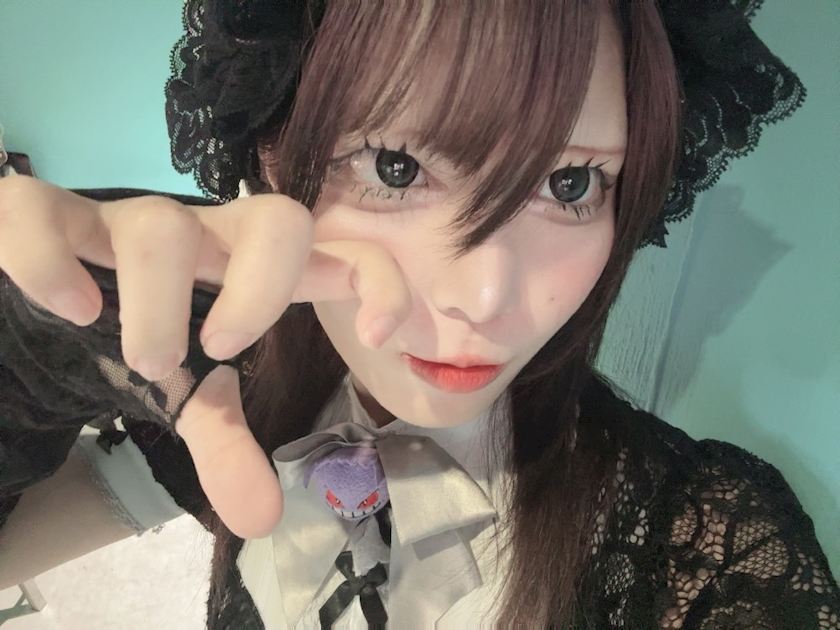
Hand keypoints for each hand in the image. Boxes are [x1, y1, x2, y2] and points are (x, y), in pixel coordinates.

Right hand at [0, 176, 409, 537]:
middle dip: (260, 289)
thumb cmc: (151, 342)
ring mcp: (129, 222)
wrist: (66, 311)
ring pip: (158, 225)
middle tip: (221, 351)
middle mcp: (207, 237)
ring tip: (148, 363)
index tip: (378, 338)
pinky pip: (40, 211)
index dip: (378, 281)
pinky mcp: (53, 221)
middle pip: (274, 219)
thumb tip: (262, 519)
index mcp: (254, 274)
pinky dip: (51, 259)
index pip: (343, 254)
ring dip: (157, 306)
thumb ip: (229, 445)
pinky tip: (70, 308)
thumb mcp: (195, 398)